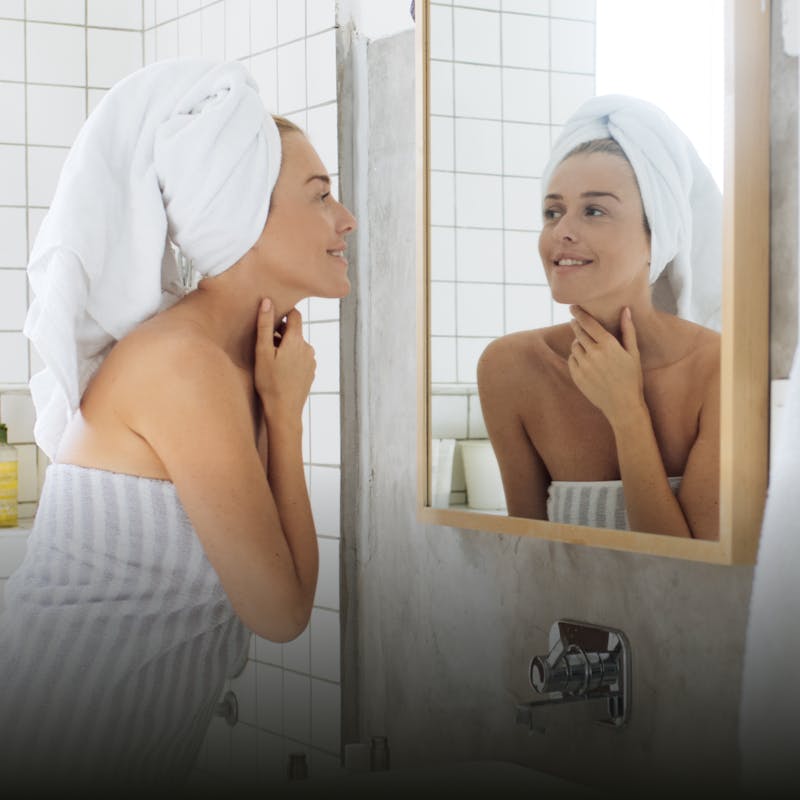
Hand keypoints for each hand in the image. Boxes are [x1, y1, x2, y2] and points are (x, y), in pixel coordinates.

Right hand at [254, 298, 314, 420]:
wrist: (284, 410)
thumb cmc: (269, 382)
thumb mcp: (262, 352)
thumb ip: (265, 326)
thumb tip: (267, 301)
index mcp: (297, 340)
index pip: (295, 315)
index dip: (283, 313)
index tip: (271, 320)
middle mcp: (308, 348)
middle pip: (295, 331)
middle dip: (281, 333)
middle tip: (264, 343)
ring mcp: (311, 361)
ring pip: (298, 345)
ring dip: (286, 346)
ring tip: (270, 358)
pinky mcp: (310, 372)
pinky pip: (301, 358)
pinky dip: (291, 358)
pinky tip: (280, 370)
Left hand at [567, 305, 644, 426]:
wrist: (623, 405)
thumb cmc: (632, 378)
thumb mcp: (633, 353)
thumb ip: (628, 330)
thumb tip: (625, 309)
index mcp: (608, 345)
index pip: (588, 323)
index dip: (579, 313)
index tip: (573, 306)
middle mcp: (593, 353)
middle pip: (578, 332)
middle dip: (576, 325)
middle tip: (575, 321)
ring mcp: (583, 365)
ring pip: (574, 346)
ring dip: (578, 342)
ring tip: (586, 344)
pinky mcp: (577, 376)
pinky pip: (572, 360)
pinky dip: (576, 356)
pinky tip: (585, 359)